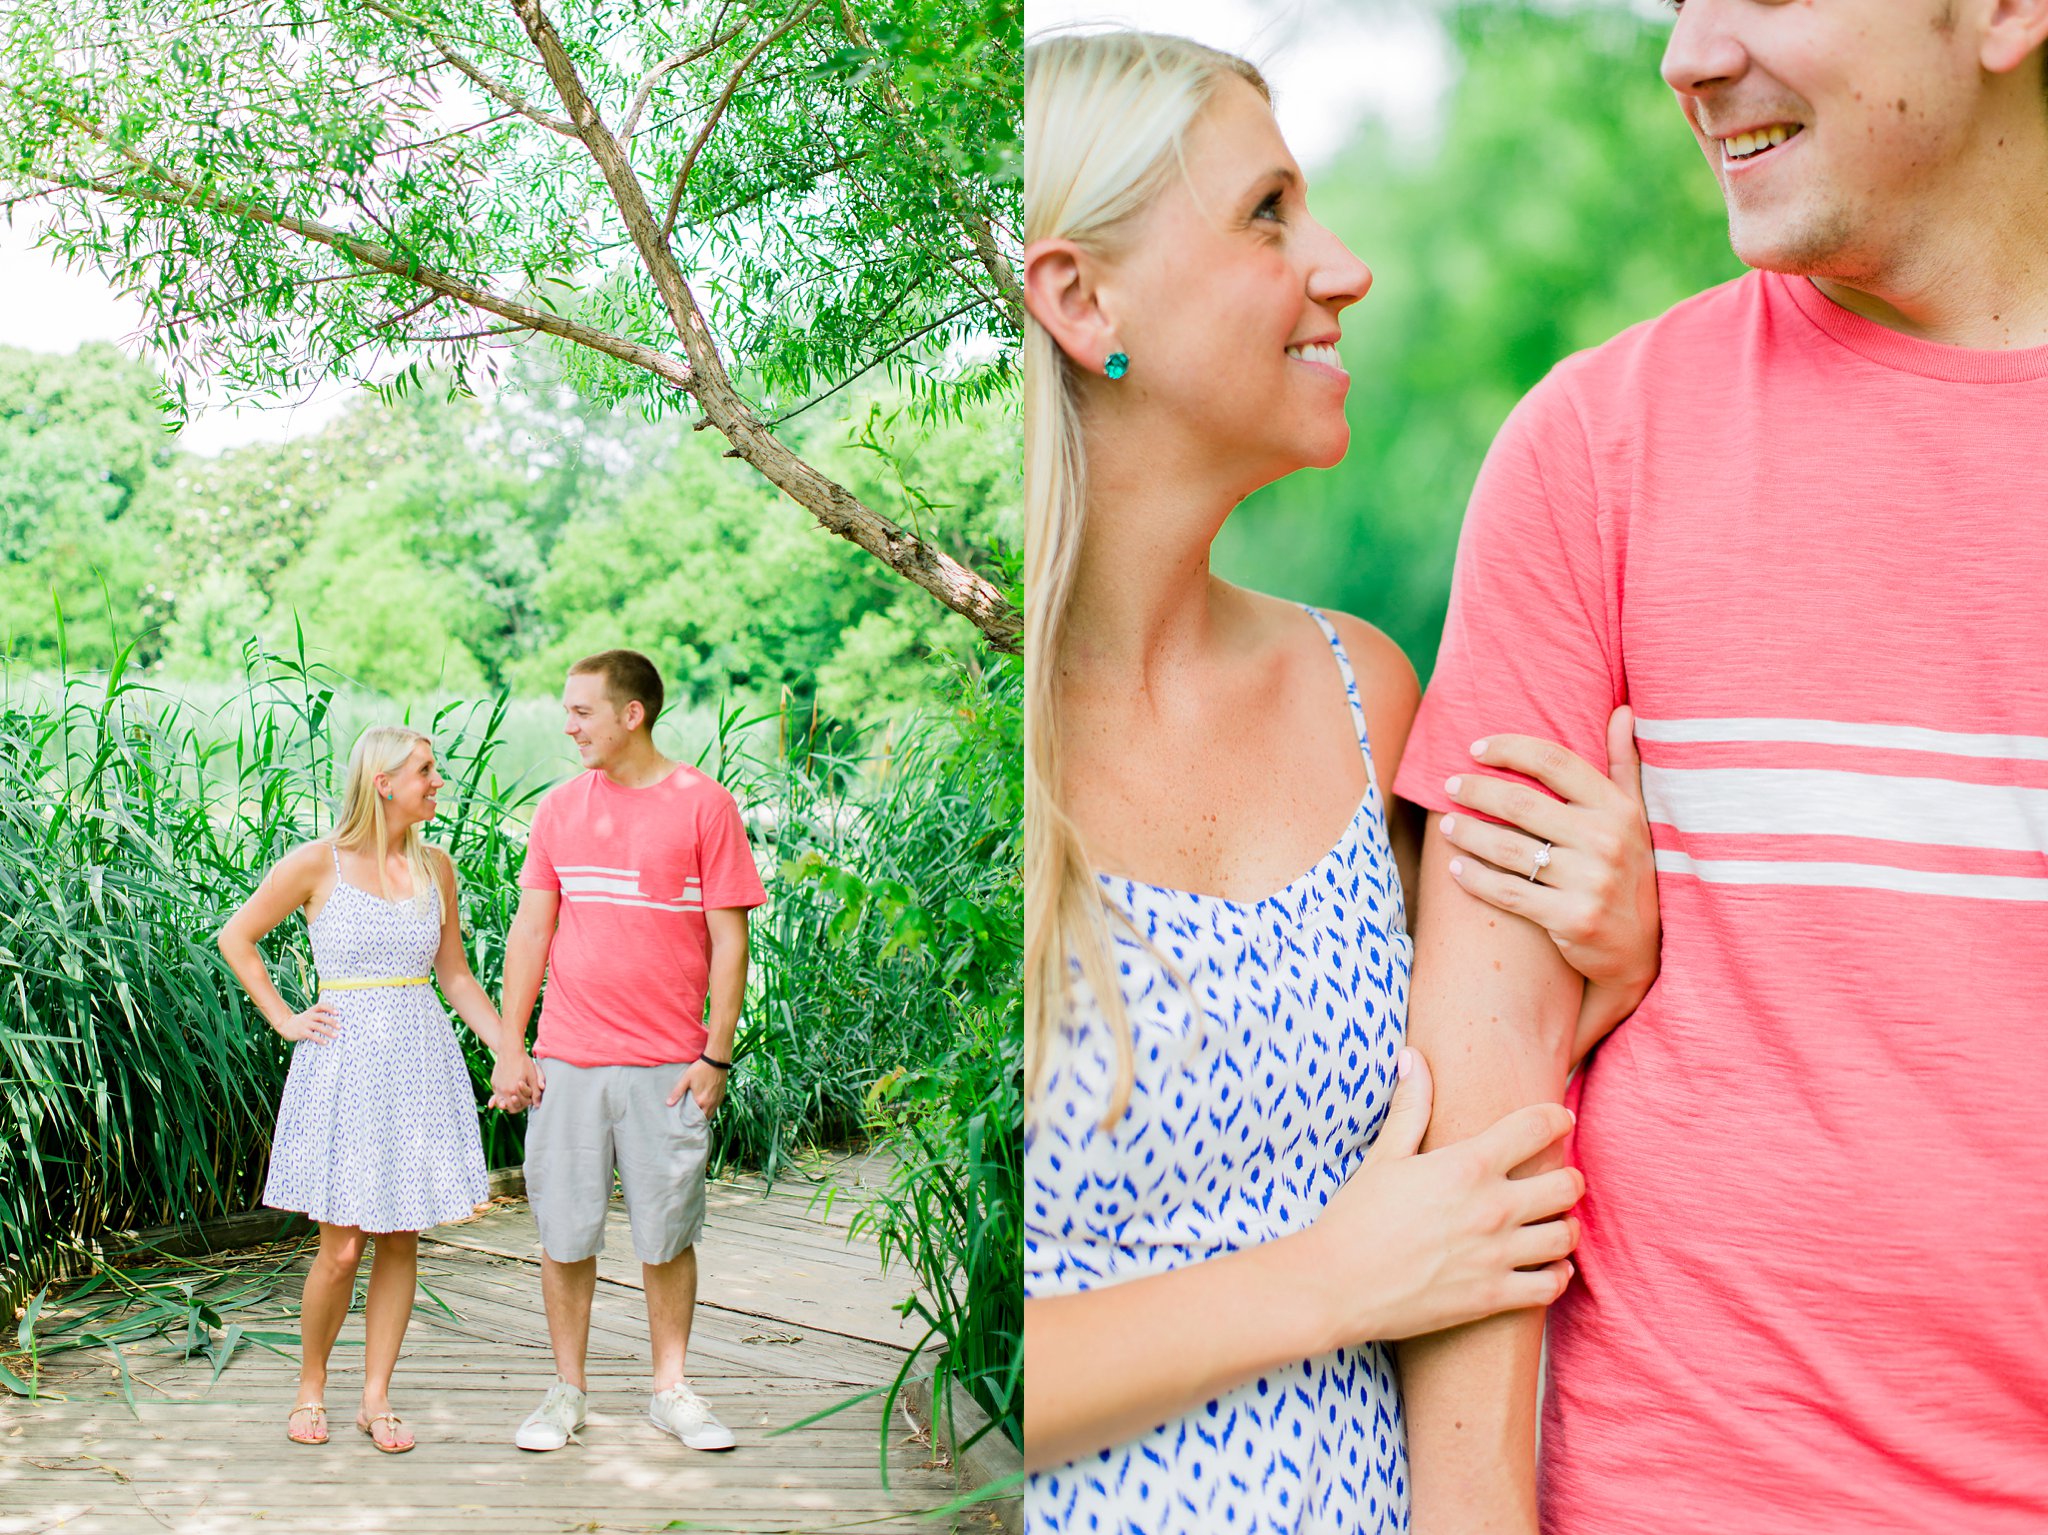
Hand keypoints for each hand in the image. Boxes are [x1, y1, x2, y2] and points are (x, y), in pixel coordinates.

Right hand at [276, 1002, 339, 1043]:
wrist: (285, 1025)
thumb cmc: (302, 1021)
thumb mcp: (309, 1015)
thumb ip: (319, 1016)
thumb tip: (336, 1021)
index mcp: (312, 1011)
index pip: (321, 1006)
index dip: (330, 1008)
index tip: (338, 1013)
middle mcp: (309, 1016)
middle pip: (321, 1017)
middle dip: (331, 1021)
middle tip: (340, 1027)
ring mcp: (305, 1024)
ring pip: (318, 1027)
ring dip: (328, 1031)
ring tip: (336, 1036)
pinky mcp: (302, 1032)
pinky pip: (312, 1035)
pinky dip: (319, 1039)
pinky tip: (326, 1042)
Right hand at [488, 1050, 539, 1110]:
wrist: (510, 1050)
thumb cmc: (524, 1063)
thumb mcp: (533, 1077)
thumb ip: (535, 1092)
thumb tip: (537, 1105)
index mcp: (514, 1091)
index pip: (518, 1107)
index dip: (525, 1105)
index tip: (528, 1100)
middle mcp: (504, 1091)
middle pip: (509, 1107)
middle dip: (516, 1106)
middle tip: (522, 1101)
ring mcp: (497, 1087)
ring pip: (501, 1102)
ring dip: (507, 1103)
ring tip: (514, 1099)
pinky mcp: (494, 1082)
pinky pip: (496, 1094)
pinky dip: (501, 1097)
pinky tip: (507, 1094)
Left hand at [667, 1059, 726, 1116]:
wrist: (716, 1060)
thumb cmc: (700, 1069)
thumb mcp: (686, 1079)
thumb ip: (678, 1092)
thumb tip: (668, 1103)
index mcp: (701, 1101)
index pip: (694, 1117)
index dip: (689, 1120)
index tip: (684, 1122)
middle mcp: (711, 1103)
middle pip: (704, 1118)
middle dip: (697, 1120)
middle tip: (689, 1120)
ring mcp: (717, 1100)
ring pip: (711, 1114)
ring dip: (704, 1115)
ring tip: (697, 1115)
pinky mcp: (721, 1095)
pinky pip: (716, 1107)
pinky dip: (710, 1109)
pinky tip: (705, 1106)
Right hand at [1305, 1049, 1580, 1345]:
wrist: (1336, 1286)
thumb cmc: (1355, 1218)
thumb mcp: (1384, 1157)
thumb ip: (1410, 1107)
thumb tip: (1413, 1057)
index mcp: (1467, 1166)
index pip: (1536, 1127)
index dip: (1556, 1118)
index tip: (1561, 1120)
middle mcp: (1492, 1208)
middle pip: (1566, 1184)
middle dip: (1569, 1177)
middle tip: (1562, 1178)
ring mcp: (1497, 1256)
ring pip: (1565, 1236)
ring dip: (1566, 1226)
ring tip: (1556, 1223)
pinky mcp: (1494, 1297)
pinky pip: (1551, 1285)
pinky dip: (1558, 1274)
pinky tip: (1549, 1266)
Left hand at [1439, 705, 1660, 1023]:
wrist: (1641, 948)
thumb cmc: (1629, 870)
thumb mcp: (1636, 817)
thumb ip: (1625, 764)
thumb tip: (1623, 711)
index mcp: (1618, 808)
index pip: (1555, 762)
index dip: (1510, 749)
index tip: (1475, 749)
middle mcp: (1606, 841)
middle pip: (1522, 803)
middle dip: (1476, 791)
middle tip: (1450, 786)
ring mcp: (1590, 881)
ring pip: (1509, 848)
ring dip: (1467, 833)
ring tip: (1445, 825)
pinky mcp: (1572, 918)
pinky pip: (1509, 892)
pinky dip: (1476, 878)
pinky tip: (1456, 868)